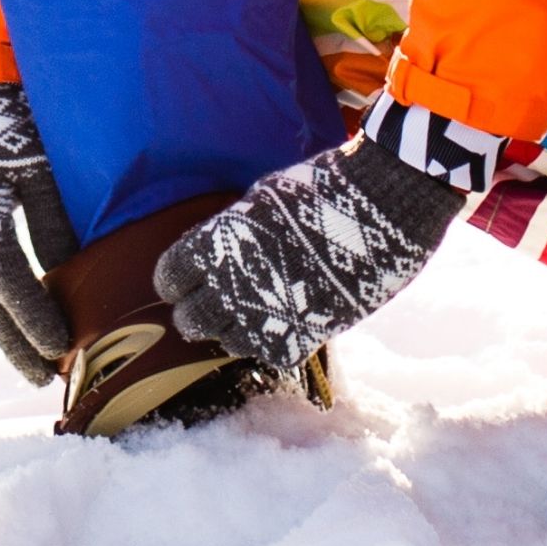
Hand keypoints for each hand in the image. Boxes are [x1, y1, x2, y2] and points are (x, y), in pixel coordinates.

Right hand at [0, 83, 71, 383]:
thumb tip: (76, 276)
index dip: (31, 312)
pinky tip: (18, 327)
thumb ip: (53, 220)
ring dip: (1, 332)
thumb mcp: (40, 165)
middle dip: (12, 342)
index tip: (60, 346)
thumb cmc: (11, 121)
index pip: (4, 274)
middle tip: (44, 379)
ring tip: (34, 367)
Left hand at [150, 136, 466, 373]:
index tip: (184, 279)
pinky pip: (266, 354)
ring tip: (249, 312)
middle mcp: (228, 288)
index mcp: (213, 246)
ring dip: (231, 328)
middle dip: (196, 310)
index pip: (170, 277)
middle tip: (213, 302)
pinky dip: (269, 341)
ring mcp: (262, 320)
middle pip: (189, 318)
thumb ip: (232, 233)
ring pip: (225, 342)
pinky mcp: (297, 341)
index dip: (176, 279)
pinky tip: (281, 321)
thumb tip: (217, 248)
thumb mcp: (260, 201)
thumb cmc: (318, 192)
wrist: (376, 212)